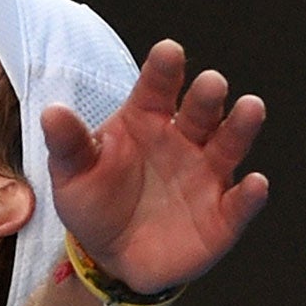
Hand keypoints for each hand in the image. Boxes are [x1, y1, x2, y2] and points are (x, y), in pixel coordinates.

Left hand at [43, 39, 268, 293]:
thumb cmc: (94, 202)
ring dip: (241, 127)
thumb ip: (68, 144)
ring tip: (250, 108)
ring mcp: (207, 175)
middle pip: (201, 111)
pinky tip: (254, 184)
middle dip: (207, 97)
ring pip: (229, 145)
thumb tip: (51, 112)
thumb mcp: (73, 174)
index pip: (156, 89)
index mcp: (146, 121)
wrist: (110, 254)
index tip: (168, 51)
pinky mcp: (223, 214)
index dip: (163, 70)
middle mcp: (184, 140)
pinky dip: (249, 195)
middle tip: (210, 83)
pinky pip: (240, 203)